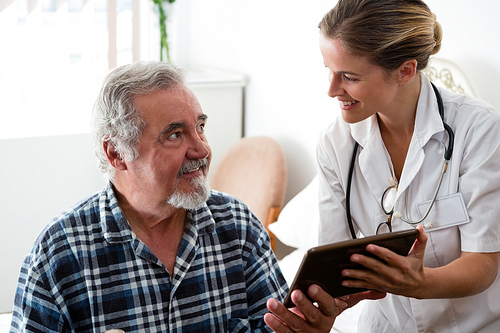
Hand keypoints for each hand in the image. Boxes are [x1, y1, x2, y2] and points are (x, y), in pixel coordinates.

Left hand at [264, 285, 385, 331]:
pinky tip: (267, 316)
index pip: (328, 306)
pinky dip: (275, 325)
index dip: (321, 297)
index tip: (313, 286)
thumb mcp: (342, 305)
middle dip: (303, 304)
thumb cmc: (326, 312)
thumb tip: (381, 290)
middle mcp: (319, 325)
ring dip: (282, 313)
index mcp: (330, 314)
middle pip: (312, 315)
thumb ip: (358, 296)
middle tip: (295, 292)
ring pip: (295, 324)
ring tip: (271, 302)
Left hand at [340, 225, 428, 297]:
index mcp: (403, 265)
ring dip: (355, 275)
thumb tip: (420, 228)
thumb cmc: (416, 267)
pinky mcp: (381, 287)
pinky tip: (345, 281)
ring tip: (344, 271)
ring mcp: (386, 282)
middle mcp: (394, 275)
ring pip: (369, 278)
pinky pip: (367, 286)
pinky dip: (355, 284)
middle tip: (352, 257)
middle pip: (376, 267)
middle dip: (363, 262)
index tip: (368, 246)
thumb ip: (421, 239)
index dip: (378, 251)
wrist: (419, 286)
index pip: (389, 257)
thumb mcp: (420, 253)